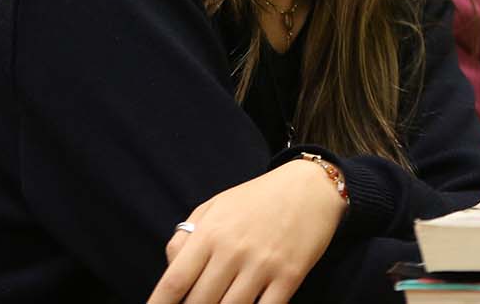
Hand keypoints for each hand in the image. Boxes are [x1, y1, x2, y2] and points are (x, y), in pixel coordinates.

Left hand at [149, 158, 347, 303]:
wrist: (310, 187)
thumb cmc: (257, 198)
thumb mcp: (214, 206)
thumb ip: (186, 237)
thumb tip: (169, 269)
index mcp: (210, 233)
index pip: (175, 280)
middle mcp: (233, 250)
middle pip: (199, 303)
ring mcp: (262, 265)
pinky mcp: (289, 277)